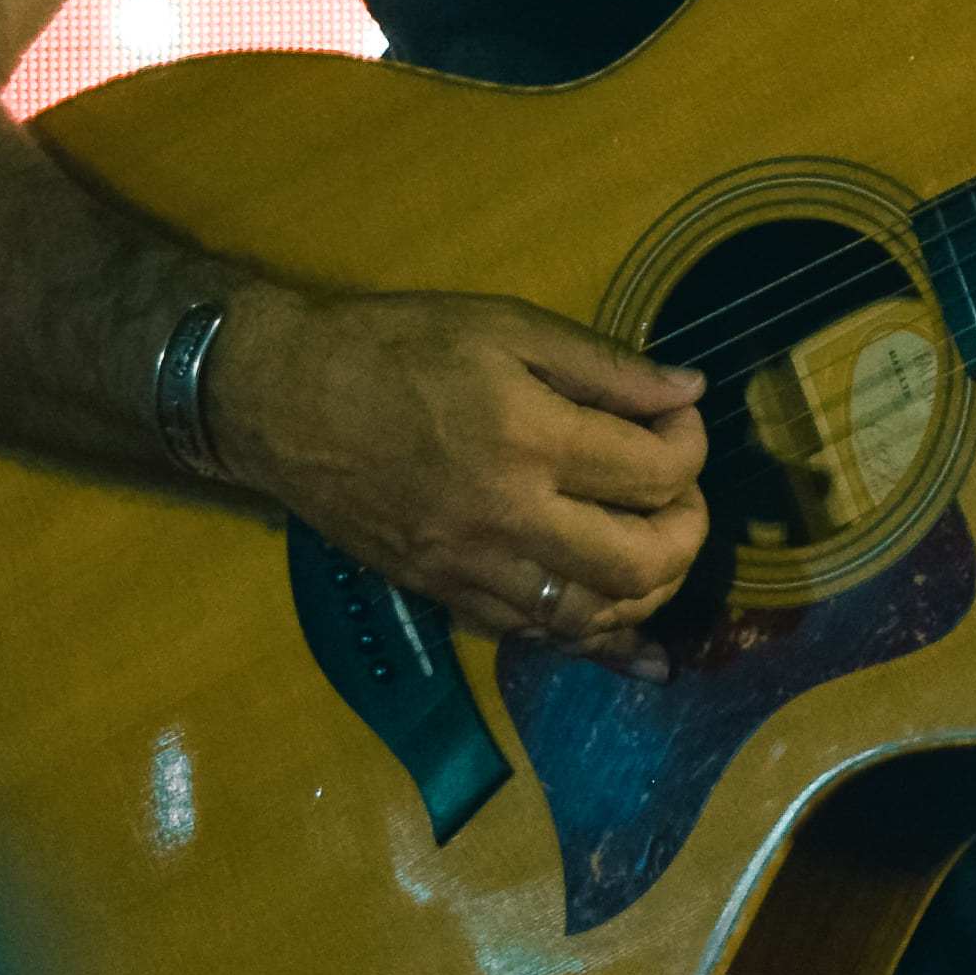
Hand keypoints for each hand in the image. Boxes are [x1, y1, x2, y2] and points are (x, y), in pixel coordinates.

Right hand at [211, 284, 710, 678]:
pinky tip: (638, 648)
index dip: (690, 445)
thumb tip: (688, 392)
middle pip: (641, 564)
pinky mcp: (447, 598)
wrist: (285, 402)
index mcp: (528, 438)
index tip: (678, 419)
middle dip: (688, 530)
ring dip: (650, 590)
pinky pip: (539, 638)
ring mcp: (473, 571)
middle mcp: (507, 520)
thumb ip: (604, 365)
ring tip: (656, 542)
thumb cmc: (396, 347)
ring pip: (595, 618)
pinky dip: (597, 642)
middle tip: (680, 490)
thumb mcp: (505, 325)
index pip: (654, 472)